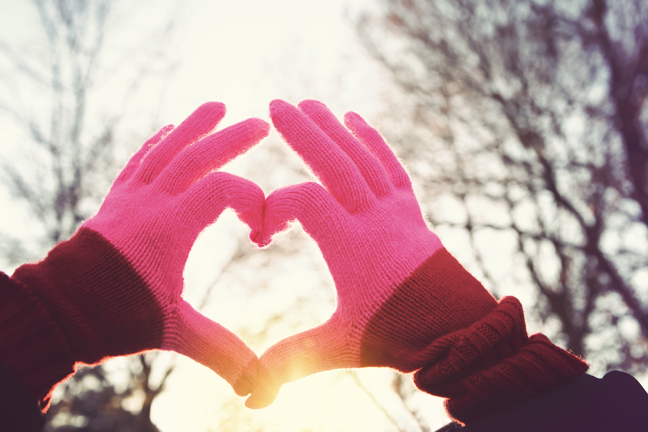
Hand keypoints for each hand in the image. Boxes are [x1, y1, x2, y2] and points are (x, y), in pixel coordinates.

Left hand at [12, 102, 268, 395]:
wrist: (61, 310)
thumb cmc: (117, 318)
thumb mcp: (176, 331)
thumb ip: (223, 351)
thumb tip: (262, 386)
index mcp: (170, 228)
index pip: (221, 189)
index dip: (252, 200)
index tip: (262, 232)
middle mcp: (151, 203)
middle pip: (196, 156)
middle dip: (232, 139)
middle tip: (260, 123)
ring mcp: (130, 197)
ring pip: (166, 149)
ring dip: (194, 126)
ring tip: (217, 106)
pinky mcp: (116, 200)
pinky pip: (138, 160)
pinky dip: (157, 142)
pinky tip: (170, 129)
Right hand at [246, 100, 497, 407]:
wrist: (459, 332)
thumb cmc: (399, 336)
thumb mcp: (341, 345)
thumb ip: (293, 356)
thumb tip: (251, 388)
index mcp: (354, 247)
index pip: (306, 202)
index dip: (275, 207)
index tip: (262, 234)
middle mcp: (376, 220)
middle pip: (336, 163)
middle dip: (304, 133)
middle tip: (277, 104)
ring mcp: (397, 211)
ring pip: (362, 159)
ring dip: (334, 130)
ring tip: (311, 104)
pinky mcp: (412, 211)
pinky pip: (391, 167)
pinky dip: (374, 141)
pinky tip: (357, 121)